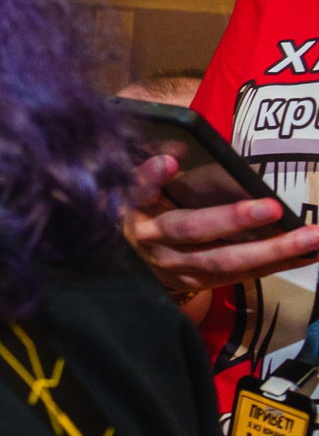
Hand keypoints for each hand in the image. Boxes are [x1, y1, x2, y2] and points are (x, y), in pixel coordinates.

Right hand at [124, 153, 318, 297]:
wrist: (135, 261)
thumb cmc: (149, 211)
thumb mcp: (146, 188)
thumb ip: (157, 171)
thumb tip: (176, 152)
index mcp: (134, 208)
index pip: (138, 190)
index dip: (150, 177)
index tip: (169, 161)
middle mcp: (152, 239)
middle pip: (191, 228)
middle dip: (234, 219)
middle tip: (274, 207)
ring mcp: (176, 266)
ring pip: (224, 260)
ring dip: (271, 249)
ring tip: (311, 236)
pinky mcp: (198, 283)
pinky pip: (241, 274)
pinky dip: (276, 263)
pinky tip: (306, 253)